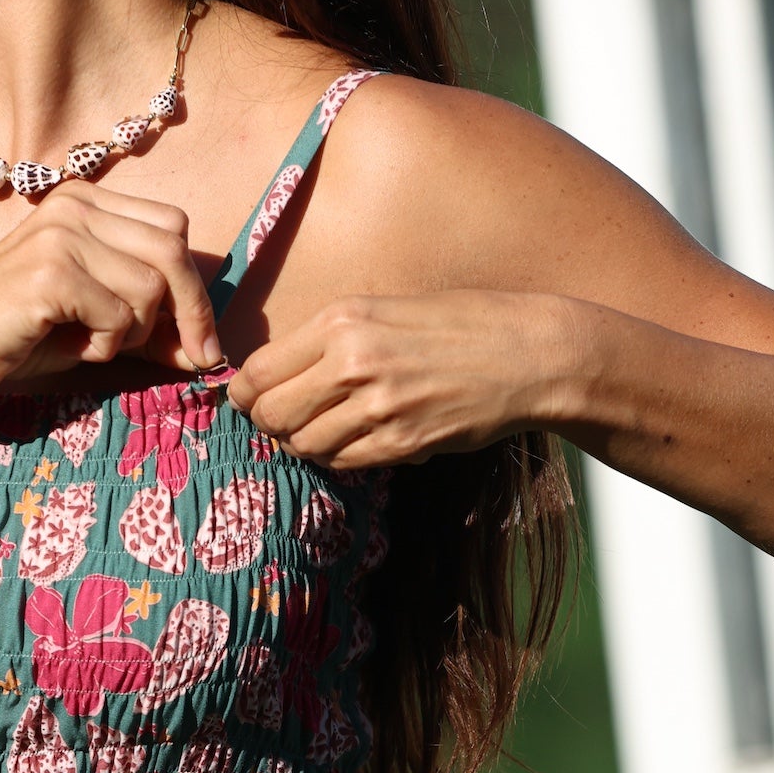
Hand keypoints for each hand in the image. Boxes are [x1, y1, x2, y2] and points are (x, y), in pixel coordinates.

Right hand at [0, 180, 220, 403]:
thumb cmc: (14, 337)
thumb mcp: (93, 326)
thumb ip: (150, 329)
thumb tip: (212, 353)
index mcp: (84, 201)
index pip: (172, 228)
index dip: (195, 286)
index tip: (200, 339)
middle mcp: (74, 206)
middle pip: (172, 250)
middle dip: (192, 312)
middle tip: (195, 358)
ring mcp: (60, 235)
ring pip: (149, 288)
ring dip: (131, 334)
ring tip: (87, 341)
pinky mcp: (49, 274)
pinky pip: (118, 316)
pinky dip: (104, 346)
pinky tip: (67, 345)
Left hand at [223, 289, 568, 467]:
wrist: (528, 354)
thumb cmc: (460, 325)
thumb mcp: (385, 310)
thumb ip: (330, 340)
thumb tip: (278, 376)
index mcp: (343, 321)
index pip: (259, 372)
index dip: (245, 393)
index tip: (251, 398)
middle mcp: (353, 362)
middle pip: (270, 413)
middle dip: (268, 422)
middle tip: (283, 421)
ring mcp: (377, 407)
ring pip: (303, 444)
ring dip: (304, 443)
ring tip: (324, 430)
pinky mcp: (402, 442)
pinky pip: (342, 462)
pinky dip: (338, 457)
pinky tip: (356, 440)